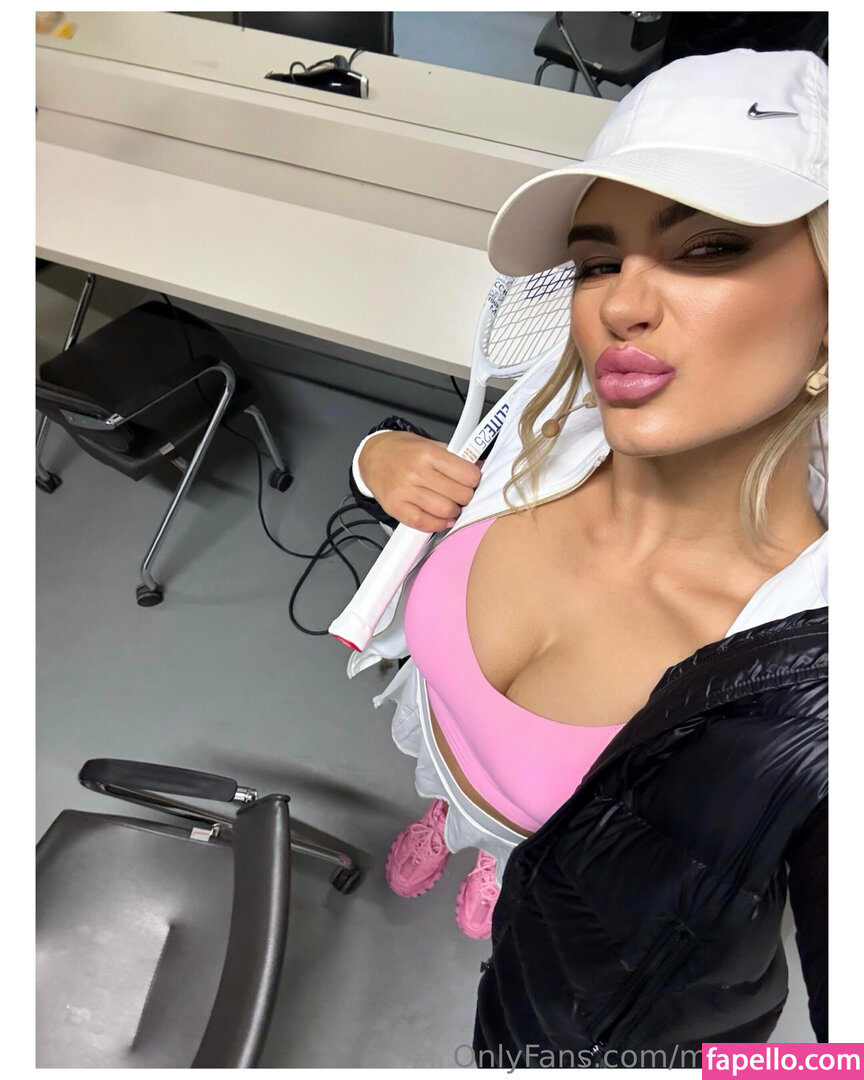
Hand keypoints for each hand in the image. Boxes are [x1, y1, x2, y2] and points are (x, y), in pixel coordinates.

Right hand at [358, 431, 481, 531]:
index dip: (474, 480)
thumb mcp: (429, 444)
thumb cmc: (401, 450)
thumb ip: (454, 458)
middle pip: (459, 495)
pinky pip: (424, 523)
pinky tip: (440, 518)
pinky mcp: (396, 507)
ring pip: (445, 511)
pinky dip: (437, 524)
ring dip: (453, 511)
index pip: (468, 475)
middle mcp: (417, 472)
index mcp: (428, 454)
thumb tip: (479, 468)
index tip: (470, 481)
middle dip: (465, 497)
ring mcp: (405, 491)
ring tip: (450, 505)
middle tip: (460, 494)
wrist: (372, 456)